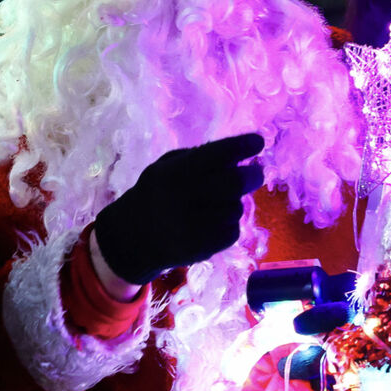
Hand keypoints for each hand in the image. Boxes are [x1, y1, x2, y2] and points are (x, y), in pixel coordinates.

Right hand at [95, 133, 264, 285]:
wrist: (132, 238)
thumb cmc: (157, 193)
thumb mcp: (166, 167)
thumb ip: (199, 159)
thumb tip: (238, 156)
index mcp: (174, 172)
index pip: (216, 154)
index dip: (241, 146)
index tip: (258, 141)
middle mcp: (183, 198)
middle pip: (235, 183)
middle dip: (253, 175)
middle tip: (257, 173)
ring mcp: (192, 226)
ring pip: (236, 208)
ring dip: (234, 202)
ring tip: (218, 203)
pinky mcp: (201, 249)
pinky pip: (232, 232)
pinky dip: (229, 224)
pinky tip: (213, 222)